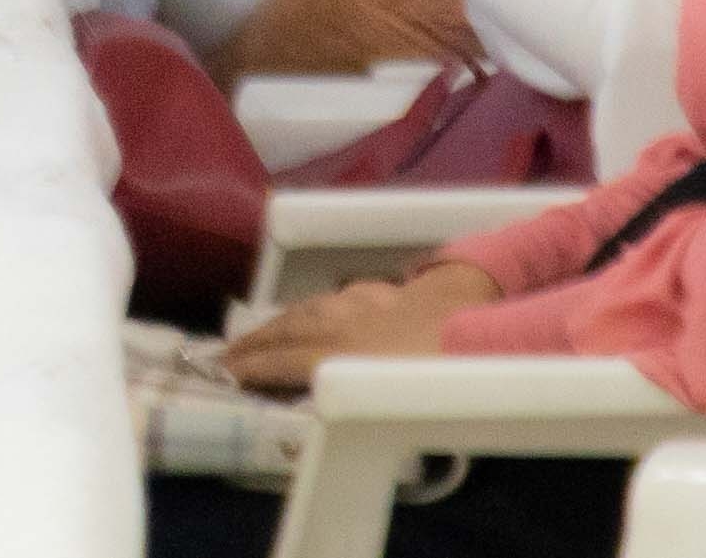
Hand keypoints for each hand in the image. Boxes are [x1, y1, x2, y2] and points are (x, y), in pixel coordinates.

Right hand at [217, 260, 494, 393]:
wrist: (482, 319)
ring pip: (313, 307)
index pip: (281, 358)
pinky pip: (348, 295)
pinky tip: (333, 304)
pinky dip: (330, 302)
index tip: (223, 372)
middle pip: (288, 328)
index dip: (250, 365)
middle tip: (230, 351)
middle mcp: (343, 324)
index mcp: (337, 353)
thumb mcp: (394, 400)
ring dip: (285, 319)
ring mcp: (367, 304)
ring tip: (269, 328)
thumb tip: (320, 410)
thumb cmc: (444, 371)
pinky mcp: (393, 295)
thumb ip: (348, 401)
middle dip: (256, 339)